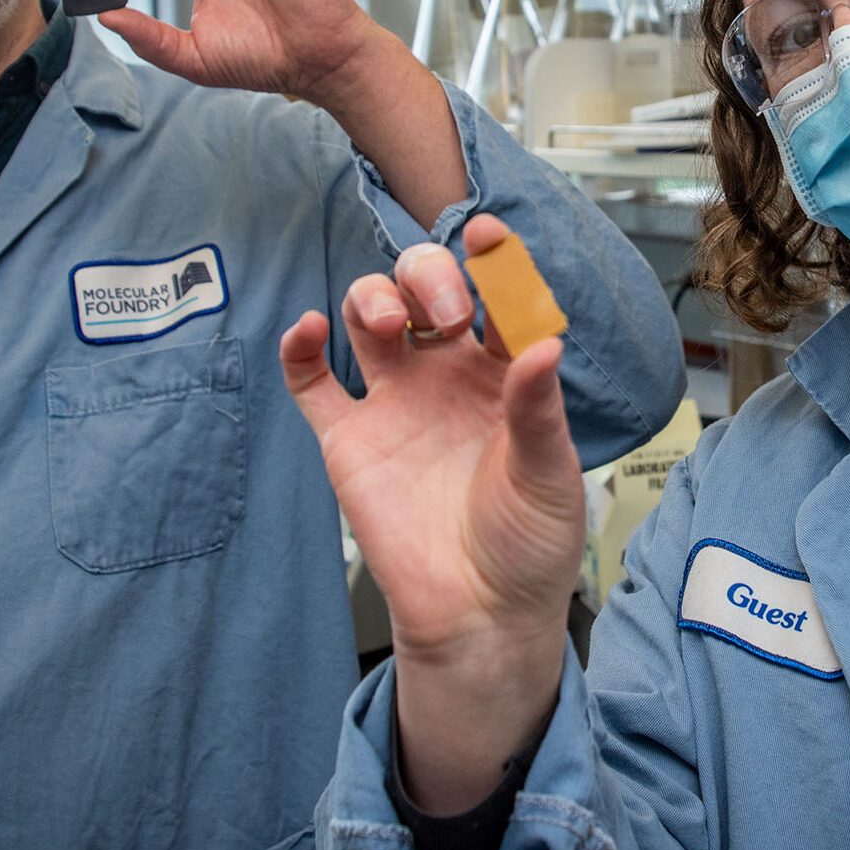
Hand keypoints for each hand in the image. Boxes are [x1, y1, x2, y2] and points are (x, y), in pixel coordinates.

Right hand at [281, 215, 582, 809]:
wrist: (479, 614)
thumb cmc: (528, 545)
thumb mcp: (549, 474)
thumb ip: (538, 408)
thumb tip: (546, 342)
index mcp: (505, 373)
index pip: (495, 297)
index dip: (489, 259)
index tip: (485, 235)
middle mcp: (447, 375)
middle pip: (423, 291)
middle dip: (428, 279)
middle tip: (445, 313)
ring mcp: (395, 402)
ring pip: (367, 316)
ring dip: (371, 297)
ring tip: (384, 322)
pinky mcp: (349, 439)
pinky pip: (312, 381)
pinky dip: (300, 349)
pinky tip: (306, 331)